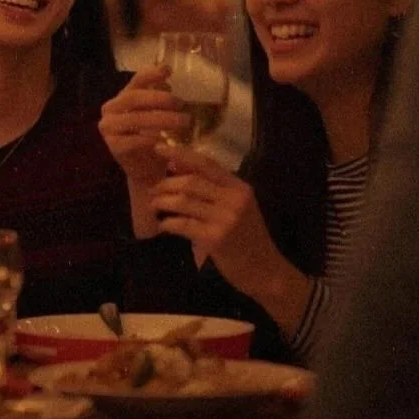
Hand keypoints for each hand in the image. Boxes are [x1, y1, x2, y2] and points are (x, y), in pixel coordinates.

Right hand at [99, 65, 189, 186]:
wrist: (145, 170)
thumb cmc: (152, 138)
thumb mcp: (158, 113)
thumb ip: (159, 96)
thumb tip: (166, 78)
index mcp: (121, 98)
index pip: (135, 81)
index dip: (151, 74)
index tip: (168, 70)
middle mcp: (110, 110)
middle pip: (134, 98)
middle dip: (159, 99)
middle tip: (181, 103)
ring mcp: (109, 128)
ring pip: (136, 119)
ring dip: (162, 119)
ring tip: (184, 121)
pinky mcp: (113, 147)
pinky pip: (134, 140)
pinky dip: (152, 139)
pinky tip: (167, 140)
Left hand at [150, 144, 284, 294]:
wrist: (265, 271)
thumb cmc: (247, 237)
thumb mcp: (236, 206)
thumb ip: (212, 187)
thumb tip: (177, 165)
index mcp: (239, 187)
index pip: (206, 162)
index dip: (180, 153)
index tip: (158, 148)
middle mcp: (234, 199)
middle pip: (191, 181)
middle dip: (166, 184)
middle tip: (152, 190)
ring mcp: (225, 219)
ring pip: (184, 201)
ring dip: (162, 202)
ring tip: (153, 205)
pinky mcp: (216, 238)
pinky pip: (183, 224)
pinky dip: (168, 223)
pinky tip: (163, 225)